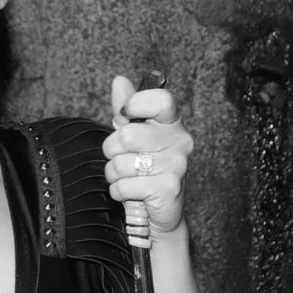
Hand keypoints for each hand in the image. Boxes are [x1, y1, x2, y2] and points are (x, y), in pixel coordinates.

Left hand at [101, 75, 193, 239]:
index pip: (160, 99)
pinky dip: (119, 192)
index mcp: (172, 123)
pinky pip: (124, 185)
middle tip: (124, 158)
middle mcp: (179, 140)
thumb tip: (119, 80)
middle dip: (113, 150)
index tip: (125, 116)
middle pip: (127, 135)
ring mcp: (176, 165)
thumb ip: (125, 109)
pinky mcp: (168, 188)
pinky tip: (132, 193)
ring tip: (129, 178)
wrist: (158, 212)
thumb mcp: (133, 135)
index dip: (135, 104)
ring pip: (120, 163)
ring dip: (114, 174)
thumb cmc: (144, 169)